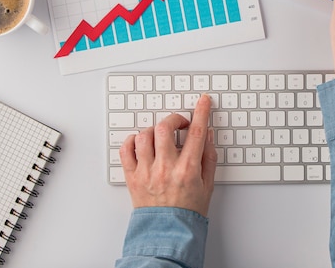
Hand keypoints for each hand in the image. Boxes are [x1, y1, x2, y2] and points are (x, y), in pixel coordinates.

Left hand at [119, 94, 216, 216]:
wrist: (168, 232)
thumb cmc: (188, 211)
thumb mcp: (208, 184)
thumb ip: (208, 157)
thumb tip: (206, 134)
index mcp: (187, 169)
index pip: (195, 132)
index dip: (201, 112)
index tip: (203, 102)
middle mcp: (166, 168)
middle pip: (165, 127)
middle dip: (174, 118)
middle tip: (180, 123)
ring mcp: (147, 171)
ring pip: (145, 135)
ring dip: (154, 130)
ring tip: (161, 137)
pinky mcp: (132, 177)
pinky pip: (126, 150)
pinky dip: (133, 141)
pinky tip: (142, 144)